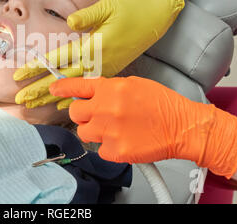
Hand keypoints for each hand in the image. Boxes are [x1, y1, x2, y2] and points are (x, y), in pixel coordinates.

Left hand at [13, 0, 184, 108]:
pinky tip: (62, 105)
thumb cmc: (131, 10)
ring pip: (74, 87)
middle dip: (39, 90)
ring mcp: (105, 69)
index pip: (59, 59)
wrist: (156, 19)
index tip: (18, 76)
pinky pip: (88, 88)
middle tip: (20, 99)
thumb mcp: (108, 7)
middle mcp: (99, 61)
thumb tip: (69, 22)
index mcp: (94, 45)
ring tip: (34, 106)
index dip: (37, 67)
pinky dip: (73, 98)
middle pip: (63, 79)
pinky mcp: (110, 70)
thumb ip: (87, 16)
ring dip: (52, 97)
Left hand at [50, 76, 236, 178]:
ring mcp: (108, 131)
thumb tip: (92, 93)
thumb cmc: (162, 104)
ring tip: (113, 129)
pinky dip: (109, 147)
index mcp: (109, 89)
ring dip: (94, 131)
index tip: (54, 89)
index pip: (76, 87)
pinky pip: (100, 149)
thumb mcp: (134, 85)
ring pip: (84, 133)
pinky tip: (124, 140)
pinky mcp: (115, 151)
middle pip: (75, 113)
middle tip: (96, 115)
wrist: (182, 126)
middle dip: (83, 114)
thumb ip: (109, 89)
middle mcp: (105, 109)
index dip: (62, 88)